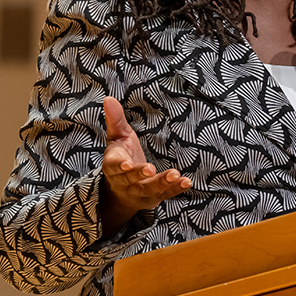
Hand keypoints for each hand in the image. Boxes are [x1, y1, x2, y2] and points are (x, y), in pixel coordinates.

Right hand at [98, 96, 190, 235]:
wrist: (121, 191)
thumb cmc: (121, 157)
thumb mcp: (117, 138)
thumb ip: (115, 120)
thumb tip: (109, 98)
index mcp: (113, 165)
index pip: (113, 166)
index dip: (120, 166)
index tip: (126, 164)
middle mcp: (124, 182)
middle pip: (131, 179)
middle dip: (140, 174)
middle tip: (151, 169)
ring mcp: (139, 192)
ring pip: (149, 189)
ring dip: (162, 183)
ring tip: (175, 175)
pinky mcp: (154, 198)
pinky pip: (165, 194)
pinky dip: (175, 189)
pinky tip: (186, 182)